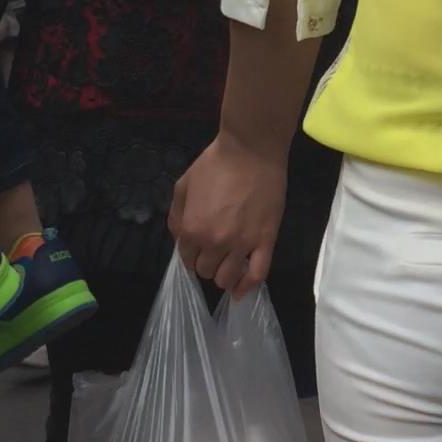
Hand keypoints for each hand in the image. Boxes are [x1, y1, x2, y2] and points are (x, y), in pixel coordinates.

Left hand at [170, 130, 286, 298]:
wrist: (251, 150)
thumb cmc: (215, 164)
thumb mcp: (183, 185)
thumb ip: (176, 215)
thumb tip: (179, 238)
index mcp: (191, 229)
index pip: (186, 260)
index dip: (192, 255)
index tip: (199, 249)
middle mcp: (214, 242)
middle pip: (206, 271)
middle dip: (208, 263)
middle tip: (215, 250)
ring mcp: (241, 244)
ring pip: (228, 278)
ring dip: (225, 275)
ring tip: (229, 264)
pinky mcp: (265, 241)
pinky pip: (257, 275)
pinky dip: (248, 287)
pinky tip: (241, 291)